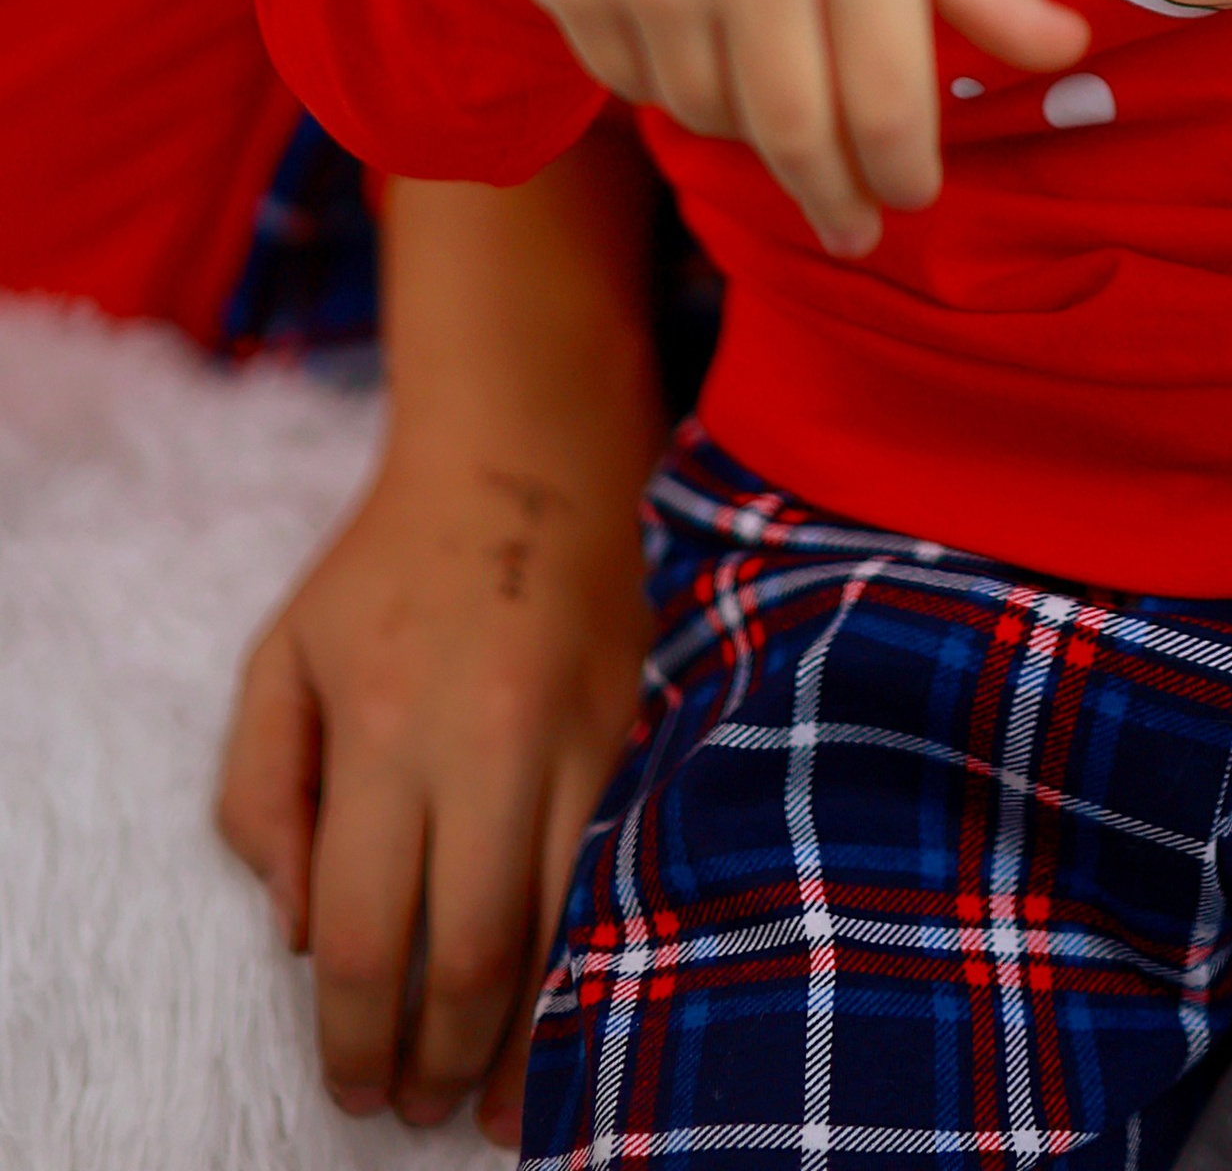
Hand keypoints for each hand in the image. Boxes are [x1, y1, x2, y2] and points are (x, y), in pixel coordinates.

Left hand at [217, 430, 650, 1140]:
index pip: (366, 934)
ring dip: (529, 1039)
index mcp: (383, 729)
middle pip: (473, 954)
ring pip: (564, 929)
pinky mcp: (639, 732)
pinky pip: (619, 876)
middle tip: (418, 1108)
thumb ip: (260, 799)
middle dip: (443, 1060)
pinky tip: (575, 1016)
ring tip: (495, 1105)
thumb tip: (300, 933)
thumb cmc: (388, 566)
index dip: (355, 1038)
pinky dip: (594, 962)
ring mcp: (579, 738)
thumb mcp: (281, 660)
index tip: (351, 1089)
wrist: (528, 458)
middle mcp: (486, 743)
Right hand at [504, 0, 1089, 251]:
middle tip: (851, 226)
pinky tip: (686, 30)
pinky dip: (668, 82)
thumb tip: (1071, 50)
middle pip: (795, 134)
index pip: (889, 100)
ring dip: (747, 127)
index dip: (903, 169)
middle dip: (832, 195)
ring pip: (708, 118)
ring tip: (767, 85)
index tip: (910, 199)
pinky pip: (631, 84)